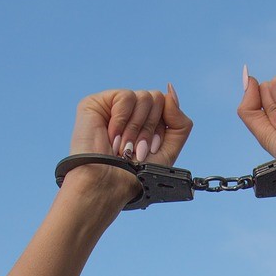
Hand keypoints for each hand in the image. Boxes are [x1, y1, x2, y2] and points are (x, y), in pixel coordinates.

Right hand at [66, 85, 192, 204]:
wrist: (109, 183)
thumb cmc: (135, 173)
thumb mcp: (169, 150)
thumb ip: (180, 122)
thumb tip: (170, 91)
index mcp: (145, 121)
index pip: (167, 107)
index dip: (161, 130)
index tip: (150, 150)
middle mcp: (130, 111)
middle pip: (157, 98)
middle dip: (150, 129)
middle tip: (135, 150)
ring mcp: (113, 106)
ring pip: (144, 96)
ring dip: (136, 128)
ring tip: (124, 147)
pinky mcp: (96, 103)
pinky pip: (126, 96)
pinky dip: (122, 120)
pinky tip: (112, 137)